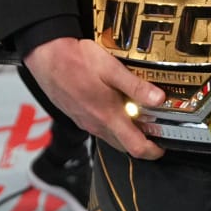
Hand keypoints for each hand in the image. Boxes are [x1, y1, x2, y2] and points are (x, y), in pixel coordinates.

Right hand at [23, 36, 166, 159]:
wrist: (46, 58)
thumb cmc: (77, 61)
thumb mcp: (111, 68)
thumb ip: (135, 86)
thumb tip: (159, 99)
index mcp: (108, 117)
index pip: (135, 147)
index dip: (153, 151)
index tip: (164, 146)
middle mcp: (97, 125)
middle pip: (124, 146)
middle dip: (142, 144)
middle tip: (156, 130)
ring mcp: (86, 122)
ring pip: (111, 138)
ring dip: (127, 134)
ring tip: (140, 116)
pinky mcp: (78, 116)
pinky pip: (100, 128)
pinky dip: (113, 125)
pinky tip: (116, 107)